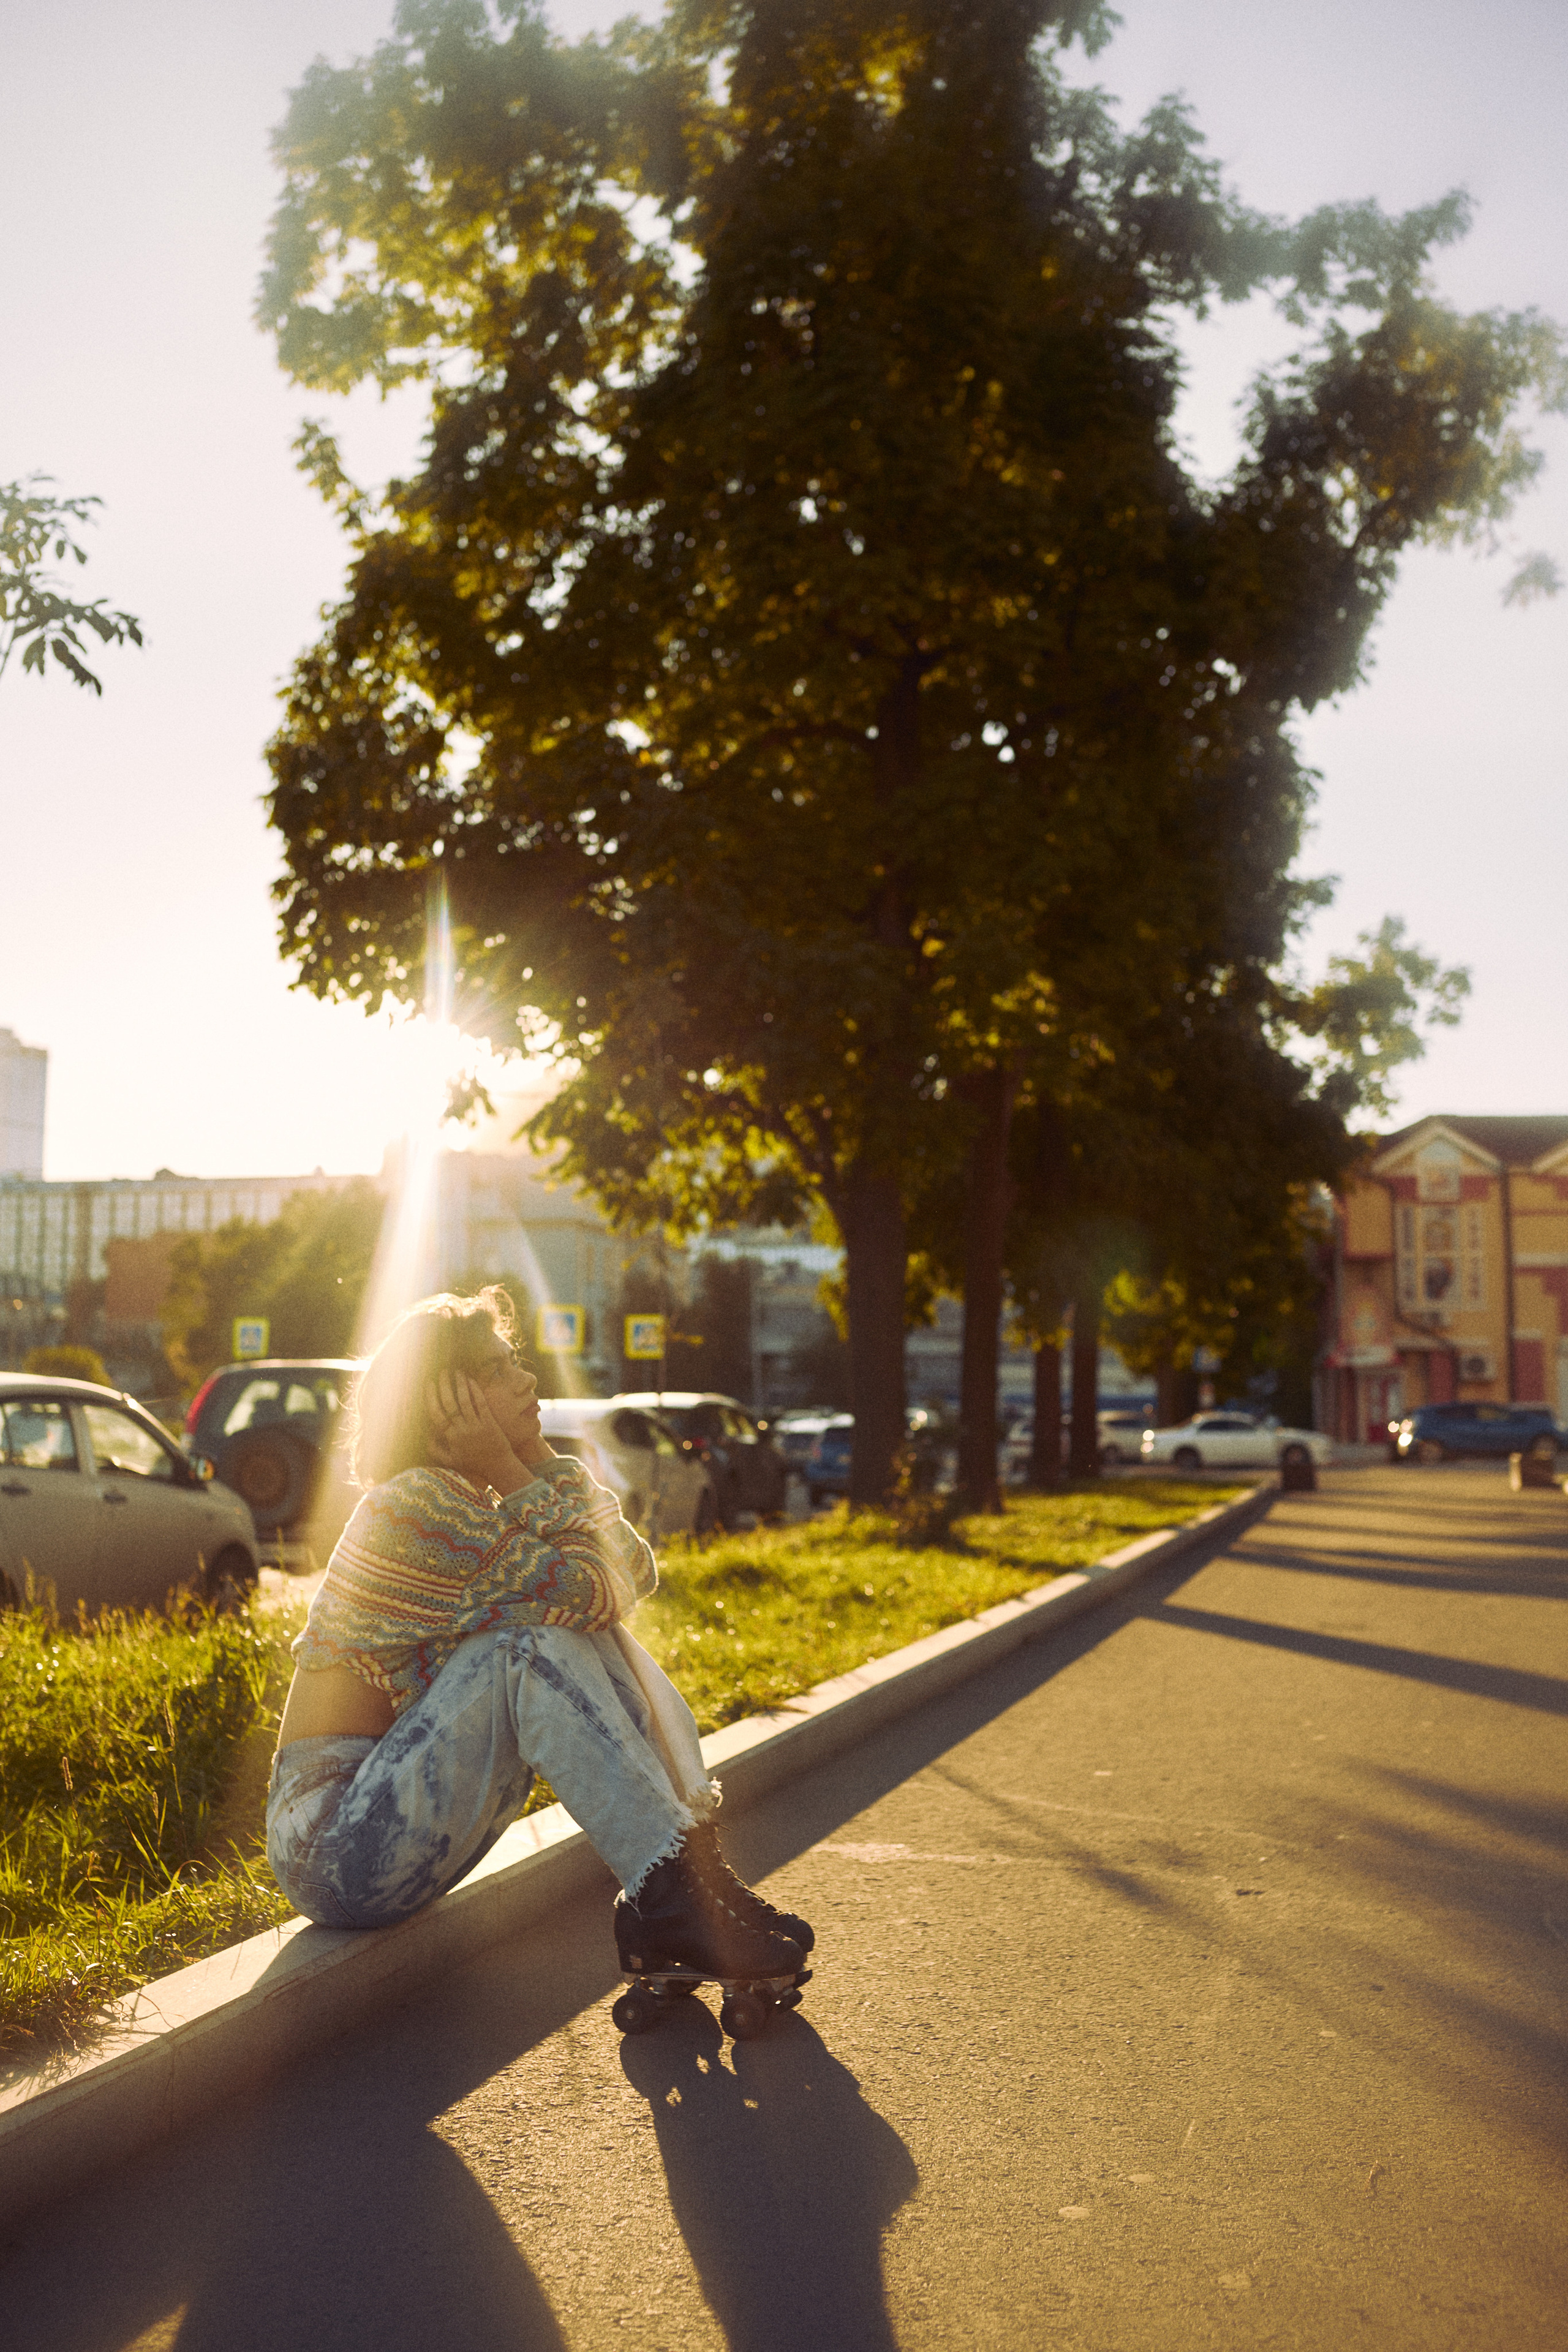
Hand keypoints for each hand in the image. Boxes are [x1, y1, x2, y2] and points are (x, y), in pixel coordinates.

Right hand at [425, 1371, 527, 1492]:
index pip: (436, 1414)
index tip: (428, 1383)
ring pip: (465, 1401)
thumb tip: (425, 1435)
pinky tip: (471, 1380)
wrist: (498, 1467)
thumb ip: (435, 1449)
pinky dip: (475, 1391)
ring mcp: (476, 1425)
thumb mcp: (450, 1461)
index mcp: (451, 1438)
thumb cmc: (473, 1463)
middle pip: (449, 1404)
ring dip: (459, 1384)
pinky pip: (481, 1404)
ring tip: (456, 1371)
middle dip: (444, 1385)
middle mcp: (462, 1430)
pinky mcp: (490, 1422)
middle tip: (441, 1371)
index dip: (431, 1397)